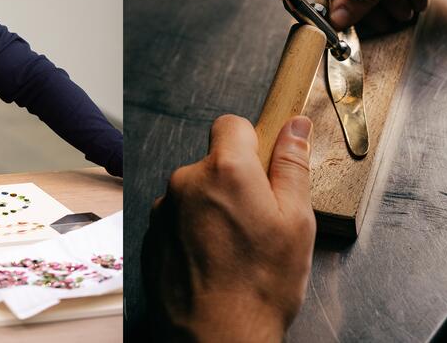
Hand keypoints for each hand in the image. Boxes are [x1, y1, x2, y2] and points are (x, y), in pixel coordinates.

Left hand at [142, 115, 315, 341]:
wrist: (215, 338)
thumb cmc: (260, 285)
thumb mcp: (296, 221)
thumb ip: (292, 166)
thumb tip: (294, 127)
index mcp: (225, 170)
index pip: (231, 125)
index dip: (251, 142)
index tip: (263, 168)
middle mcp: (186, 182)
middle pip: (213, 162)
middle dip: (234, 182)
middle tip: (257, 222)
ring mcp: (163, 210)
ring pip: (195, 193)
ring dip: (212, 208)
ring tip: (234, 249)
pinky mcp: (150, 235)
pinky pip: (178, 219)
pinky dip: (194, 231)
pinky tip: (212, 261)